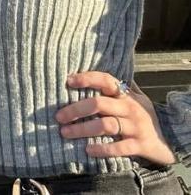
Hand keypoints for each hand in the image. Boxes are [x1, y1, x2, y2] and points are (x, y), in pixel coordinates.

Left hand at [56, 71, 175, 164]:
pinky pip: (120, 147)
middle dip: (76, 109)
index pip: (106, 80)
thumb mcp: (132, 98)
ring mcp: (136, 127)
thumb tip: (82, 75)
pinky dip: (103, 149)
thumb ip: (114, 89)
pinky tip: (88, 150)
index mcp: (126, 95)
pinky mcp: (141, 145)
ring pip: (105, 125)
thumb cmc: (140, 116)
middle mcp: (131, 108)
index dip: (87, 78)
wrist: (168, 140)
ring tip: (65, 133)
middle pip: (99, 104)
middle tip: (59, 117)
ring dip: (82, 129)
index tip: (68, 81)